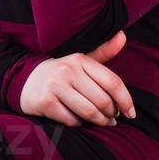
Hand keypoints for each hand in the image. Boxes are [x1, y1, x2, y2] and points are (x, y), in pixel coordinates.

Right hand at [18, 30, 135, 126]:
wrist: (27, 81)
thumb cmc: (62, 73)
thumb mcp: (81, 61)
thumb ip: (104, 52)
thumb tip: (123, 35)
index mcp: (80, 59)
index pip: (112, 82)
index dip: (126, 100)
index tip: (131, 113)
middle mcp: (67, 70)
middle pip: (102, 100)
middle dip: (111, 113)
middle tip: (112, 117)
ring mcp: (55, 86)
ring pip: (89, 112)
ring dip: (100, 121)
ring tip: (103, 122)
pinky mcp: (45, 102)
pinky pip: (72, 120)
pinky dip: (80, 124)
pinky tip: (80, 120)